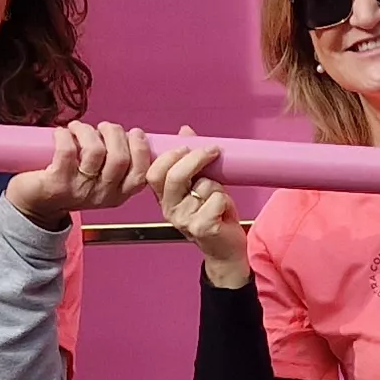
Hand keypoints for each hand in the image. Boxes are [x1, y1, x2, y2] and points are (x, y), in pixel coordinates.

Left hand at [4, 122, 153, 224]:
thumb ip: (117, 163)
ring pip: (95, 151)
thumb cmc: (68, 183)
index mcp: (117, 194)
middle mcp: (101, 195)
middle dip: (114, 133)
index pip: (140, 174)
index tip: (134, 133)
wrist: (35, 204)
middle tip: (102, 127)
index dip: (140, 148)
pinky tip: (62, 133)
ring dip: (88, 131)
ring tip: (78, 128)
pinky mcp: (57, 183)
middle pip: (120, 158)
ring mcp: (80, 190)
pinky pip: (67, 151)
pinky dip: (65, 134)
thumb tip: (128, 134)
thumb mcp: (100, 180)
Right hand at [153, 127, 251, 286]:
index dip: (169, 155)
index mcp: (164, 197)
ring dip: (217, 186)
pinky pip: (217, 199)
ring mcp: (184, 220)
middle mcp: (170, 209)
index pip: (154, 172)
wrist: (225, 249)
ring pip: (203, 186)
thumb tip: (185, 130)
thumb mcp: (199, 184)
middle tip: (212, 151)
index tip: (186, 145)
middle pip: (175, 176)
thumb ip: (190, 160)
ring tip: (217, 197)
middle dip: (196, 158)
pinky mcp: (202, 228)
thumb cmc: (213, 215)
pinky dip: (225, 200)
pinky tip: (222, 212)